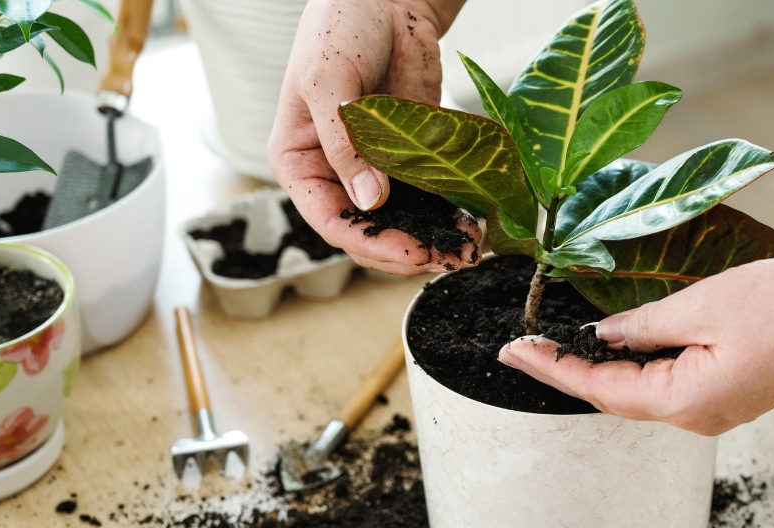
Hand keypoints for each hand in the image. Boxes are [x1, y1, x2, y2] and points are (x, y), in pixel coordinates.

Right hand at [269, 0, 477, 274]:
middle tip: (450, 257)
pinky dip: (449, 216)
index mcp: (300, 162)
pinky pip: (429, 201)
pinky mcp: (410, 162)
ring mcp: (375, 172)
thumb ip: (344, 143)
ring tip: (468, 248)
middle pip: (367, 234)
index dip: (369, 243)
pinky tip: (474, 224)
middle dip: (407, 251)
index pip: (329, 220)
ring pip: (400, 225)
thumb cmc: (340, 29)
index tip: (411, 251)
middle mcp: (335, 175)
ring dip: (433, 240)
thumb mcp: (328, 82)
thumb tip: (370, 200)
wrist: (385, 1)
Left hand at [498, 257, 773, 434]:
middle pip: (615, 397)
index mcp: (684, 401)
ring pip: (642, 391)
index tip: (513, 350)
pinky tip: (621, 343)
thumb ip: (646, 324)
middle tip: (524, 344)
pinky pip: (670, 383)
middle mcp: (697, 417)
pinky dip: (638, 365)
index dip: (551, 367)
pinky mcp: (733, 393)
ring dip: (601, 369)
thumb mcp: (704, 304)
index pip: (598, 388)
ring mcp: (717, 409)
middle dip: (567, 370)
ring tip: (559, 342)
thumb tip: (605, 336)